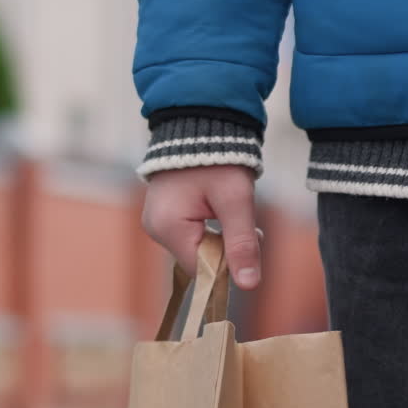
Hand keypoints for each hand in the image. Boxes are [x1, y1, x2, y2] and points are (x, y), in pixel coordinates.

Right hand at [142, 165, 260, 288]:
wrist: (200, 121)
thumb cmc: (219, 158)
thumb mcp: (236, 200)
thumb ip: (242, 243)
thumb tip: (249, 286)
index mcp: (168, 228)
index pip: (201, 269)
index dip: (229, 262)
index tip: (253, 240)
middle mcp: (155, 229)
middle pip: (197, 260)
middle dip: (226, 248)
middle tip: (250, 224)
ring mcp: (155, 222)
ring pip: (195, 249)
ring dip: (220, 238)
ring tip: (233, 211)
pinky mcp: (162, 215)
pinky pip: (188, 236)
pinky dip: (208, 230)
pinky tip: (219, 210)